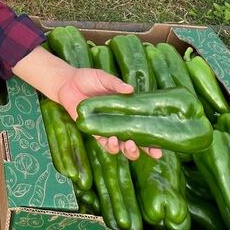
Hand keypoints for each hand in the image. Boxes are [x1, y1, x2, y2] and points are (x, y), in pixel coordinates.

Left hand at [13, 46, 161, 160]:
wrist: (67, 82)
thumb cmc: (88, 78)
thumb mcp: (103, 78)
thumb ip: (115, 84)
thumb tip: (131, 89)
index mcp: (128, 109)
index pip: (144, 125)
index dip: (154, 138)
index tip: (163, 147)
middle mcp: (120, 122)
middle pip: (136, 141)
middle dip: (145, 149)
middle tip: (152, 151)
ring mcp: (107, 128)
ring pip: (121, 147)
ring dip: (127, 149)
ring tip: (128, 144)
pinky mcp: (94, 131)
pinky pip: (103, 143)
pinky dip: (109, 145)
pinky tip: (110, 140)